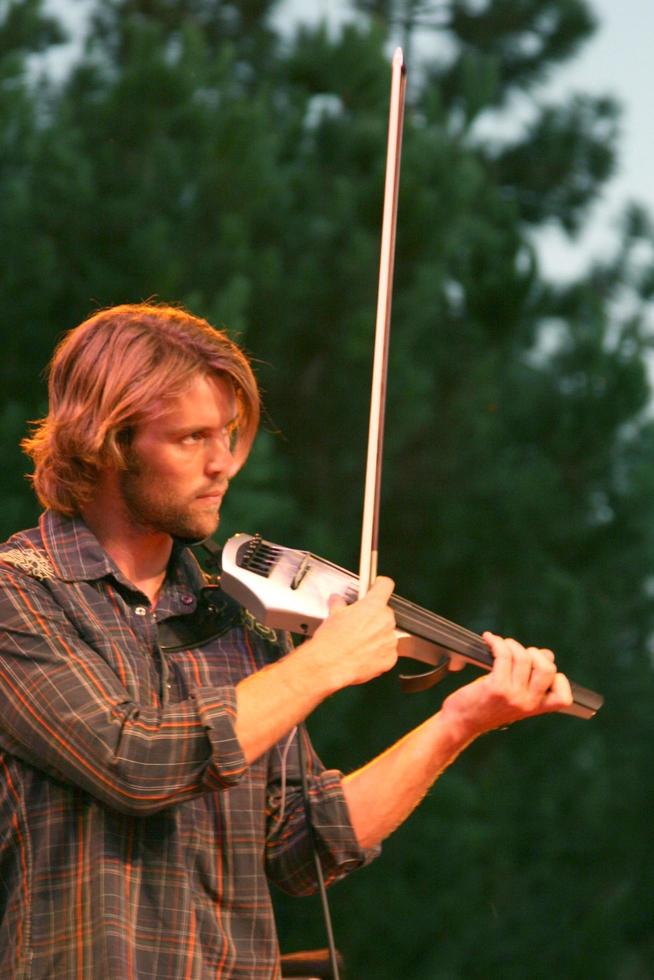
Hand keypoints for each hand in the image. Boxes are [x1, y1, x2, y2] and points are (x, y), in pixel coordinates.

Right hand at [303, 577, 398, 692]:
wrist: (329, 664)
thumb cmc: (331, 641)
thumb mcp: (333, 614)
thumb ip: (339, 603)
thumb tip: (337, 601)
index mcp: (373, 605)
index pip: (385, 585)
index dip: (380, 585)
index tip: (377, 587)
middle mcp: (385, 621)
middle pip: (385, 612)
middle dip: (374, 616)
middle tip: (359, 624)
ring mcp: (389, 640)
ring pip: (387, 632)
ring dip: (376, 635)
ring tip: (359, 642)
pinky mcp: (390, 658)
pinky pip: (388, 651)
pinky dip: (379, 652)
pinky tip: (364, 654)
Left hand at [440, 631, 572, 739]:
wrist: (461, 722)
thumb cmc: (485, 707)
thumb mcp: (514, 700)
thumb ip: (530, 681)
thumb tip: (546, 654)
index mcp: (535, 708)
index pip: (564, 698)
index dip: (559, 679)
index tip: (542, 669)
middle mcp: (527, 703)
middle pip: (548, 670)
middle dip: (536, 654)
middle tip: (520, 653)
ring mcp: (513, 695)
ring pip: (524, 658)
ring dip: (512, 644)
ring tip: (502, 643)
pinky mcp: (496, 687)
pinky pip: (504, 655)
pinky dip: (496, 642)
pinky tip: (489, 639)